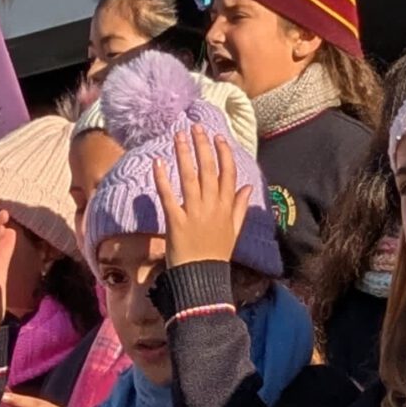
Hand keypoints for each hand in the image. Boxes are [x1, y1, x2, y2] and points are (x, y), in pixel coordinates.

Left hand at [159, 124, 251, 268]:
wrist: (203, 279)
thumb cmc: (216, 255)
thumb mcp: (234, 231)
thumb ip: (239, 207)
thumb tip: (247, 187)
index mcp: (227, 208)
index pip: (228, 173)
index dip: (223, 153)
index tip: (217, 137)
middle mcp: (212, 207)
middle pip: (209, 170)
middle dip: (202, 146)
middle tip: (195, 127)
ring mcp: (195, 213)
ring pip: (190, 177)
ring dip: (184, 154)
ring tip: (177, 136)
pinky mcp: (176, 222)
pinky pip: (168, 196)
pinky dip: (162, 179)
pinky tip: (158, 162)